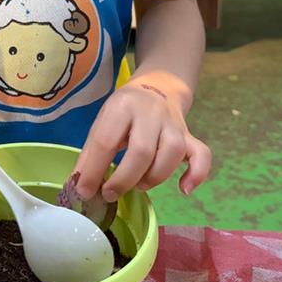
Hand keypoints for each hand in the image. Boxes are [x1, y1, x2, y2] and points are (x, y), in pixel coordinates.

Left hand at [74, 77, 210, 201]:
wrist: (158, 88)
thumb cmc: (124, 111)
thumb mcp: (103, 122)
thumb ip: (91, 153)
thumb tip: (80, 186)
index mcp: (123, 106)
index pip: (106, 141)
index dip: (94, 170)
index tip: (85, 191)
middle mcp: (150, 113)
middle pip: (142, 151)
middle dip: (124, 179)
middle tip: (111, 193)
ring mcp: (174, 124)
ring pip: (171, 154)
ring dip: (154, 178)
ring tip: (139, 185)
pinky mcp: (190, 136)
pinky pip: (201, 155)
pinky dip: (196, 175)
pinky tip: (184, 189)